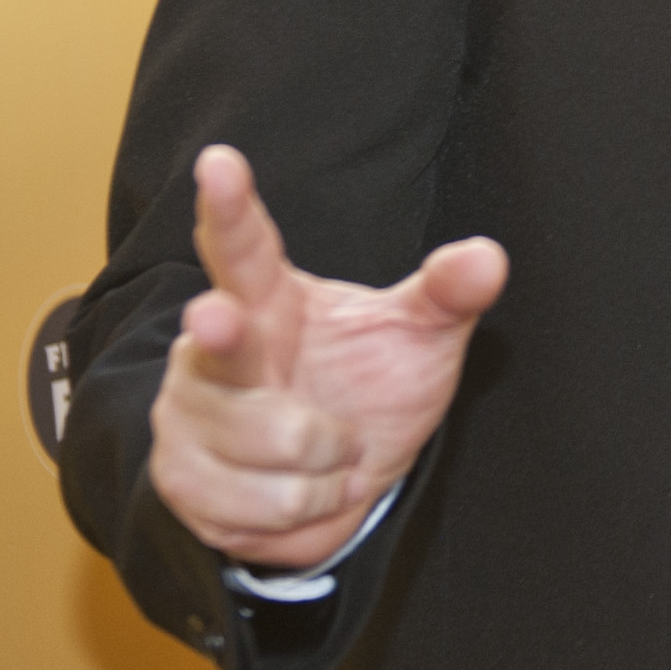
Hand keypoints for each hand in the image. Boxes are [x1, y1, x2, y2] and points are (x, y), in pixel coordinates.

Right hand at [146, 145, 508, 570]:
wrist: (340, 482)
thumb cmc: (368, 388)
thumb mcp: (418, 338)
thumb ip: (447, 294)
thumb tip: (487, 258)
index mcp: (267, 298)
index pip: (243, 245)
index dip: (228, 206)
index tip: (219, 161)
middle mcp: (211, 350)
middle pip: (216, 343)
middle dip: (219, 333)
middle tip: (219, 317)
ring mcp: (189, 416)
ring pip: (273, 442)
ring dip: (325, 464)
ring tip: (331, 450)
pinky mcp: (182, 481)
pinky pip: (262, 506)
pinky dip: (305, 508)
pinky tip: (304, 491)